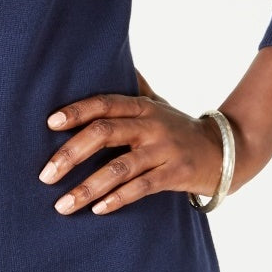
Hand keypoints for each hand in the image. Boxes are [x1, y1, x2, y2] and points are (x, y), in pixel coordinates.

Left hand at [37, 69, 239, 214]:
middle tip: (45, 175)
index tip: (49, 124)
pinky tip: (97, 210)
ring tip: (62, 204)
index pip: (104, 104)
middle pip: (105, 134)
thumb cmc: (178, 129)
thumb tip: (105, 61)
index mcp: (142, 107)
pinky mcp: (176, 174)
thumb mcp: (157, 105)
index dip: (76, 111)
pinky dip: (118, 199)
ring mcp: (164, 150)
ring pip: (119, 167)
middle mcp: (151, 125)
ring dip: (88, 187)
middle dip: (70, 154)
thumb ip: (132, 90)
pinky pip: (141, 187)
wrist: (226, 150)